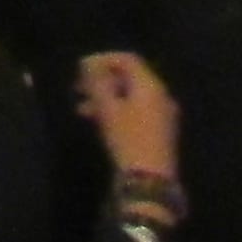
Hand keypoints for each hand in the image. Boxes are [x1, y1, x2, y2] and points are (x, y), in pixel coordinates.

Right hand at [74, 51, 177, 185]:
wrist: (150, 181)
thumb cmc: (128, 139)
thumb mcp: (107, 109)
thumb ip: (97, 83)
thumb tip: (88, 64)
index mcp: (151, 85)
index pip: (128, 59)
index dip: (103, 59)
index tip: (81, 69)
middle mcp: (161, 95)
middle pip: (130, 77)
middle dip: (102, 80)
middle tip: (78, 88)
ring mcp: (163, 115)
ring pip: (131, 97)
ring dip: (106, 98)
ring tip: (81, 109)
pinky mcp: (159, 133)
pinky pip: (136, 112)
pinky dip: (117, 111)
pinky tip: (99, 122)